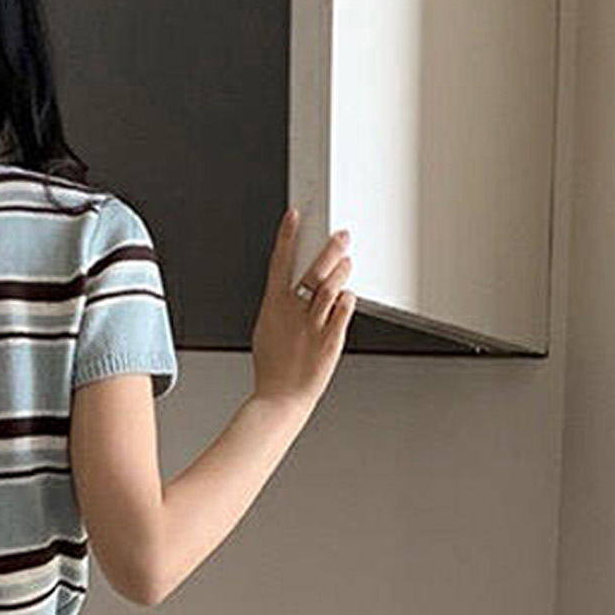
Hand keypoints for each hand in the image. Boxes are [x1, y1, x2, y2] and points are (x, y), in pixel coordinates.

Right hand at [250, 206, 356, 409]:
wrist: (280, 398)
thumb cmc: (272, 367)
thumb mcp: (266, 329)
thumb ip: (279, 306)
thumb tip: (290, 289)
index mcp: (273, 305)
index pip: (280, 262)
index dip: (287, 236)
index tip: (295, 216)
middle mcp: (293, 312)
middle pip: (313, 270)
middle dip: (329, 249)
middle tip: (341, 235)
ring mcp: (313, 325)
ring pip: (331, 287)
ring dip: (341, 272)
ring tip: (347, 262)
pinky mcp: (330, 339)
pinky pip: (344, 311)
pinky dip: (348, 300)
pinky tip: (348, 297)